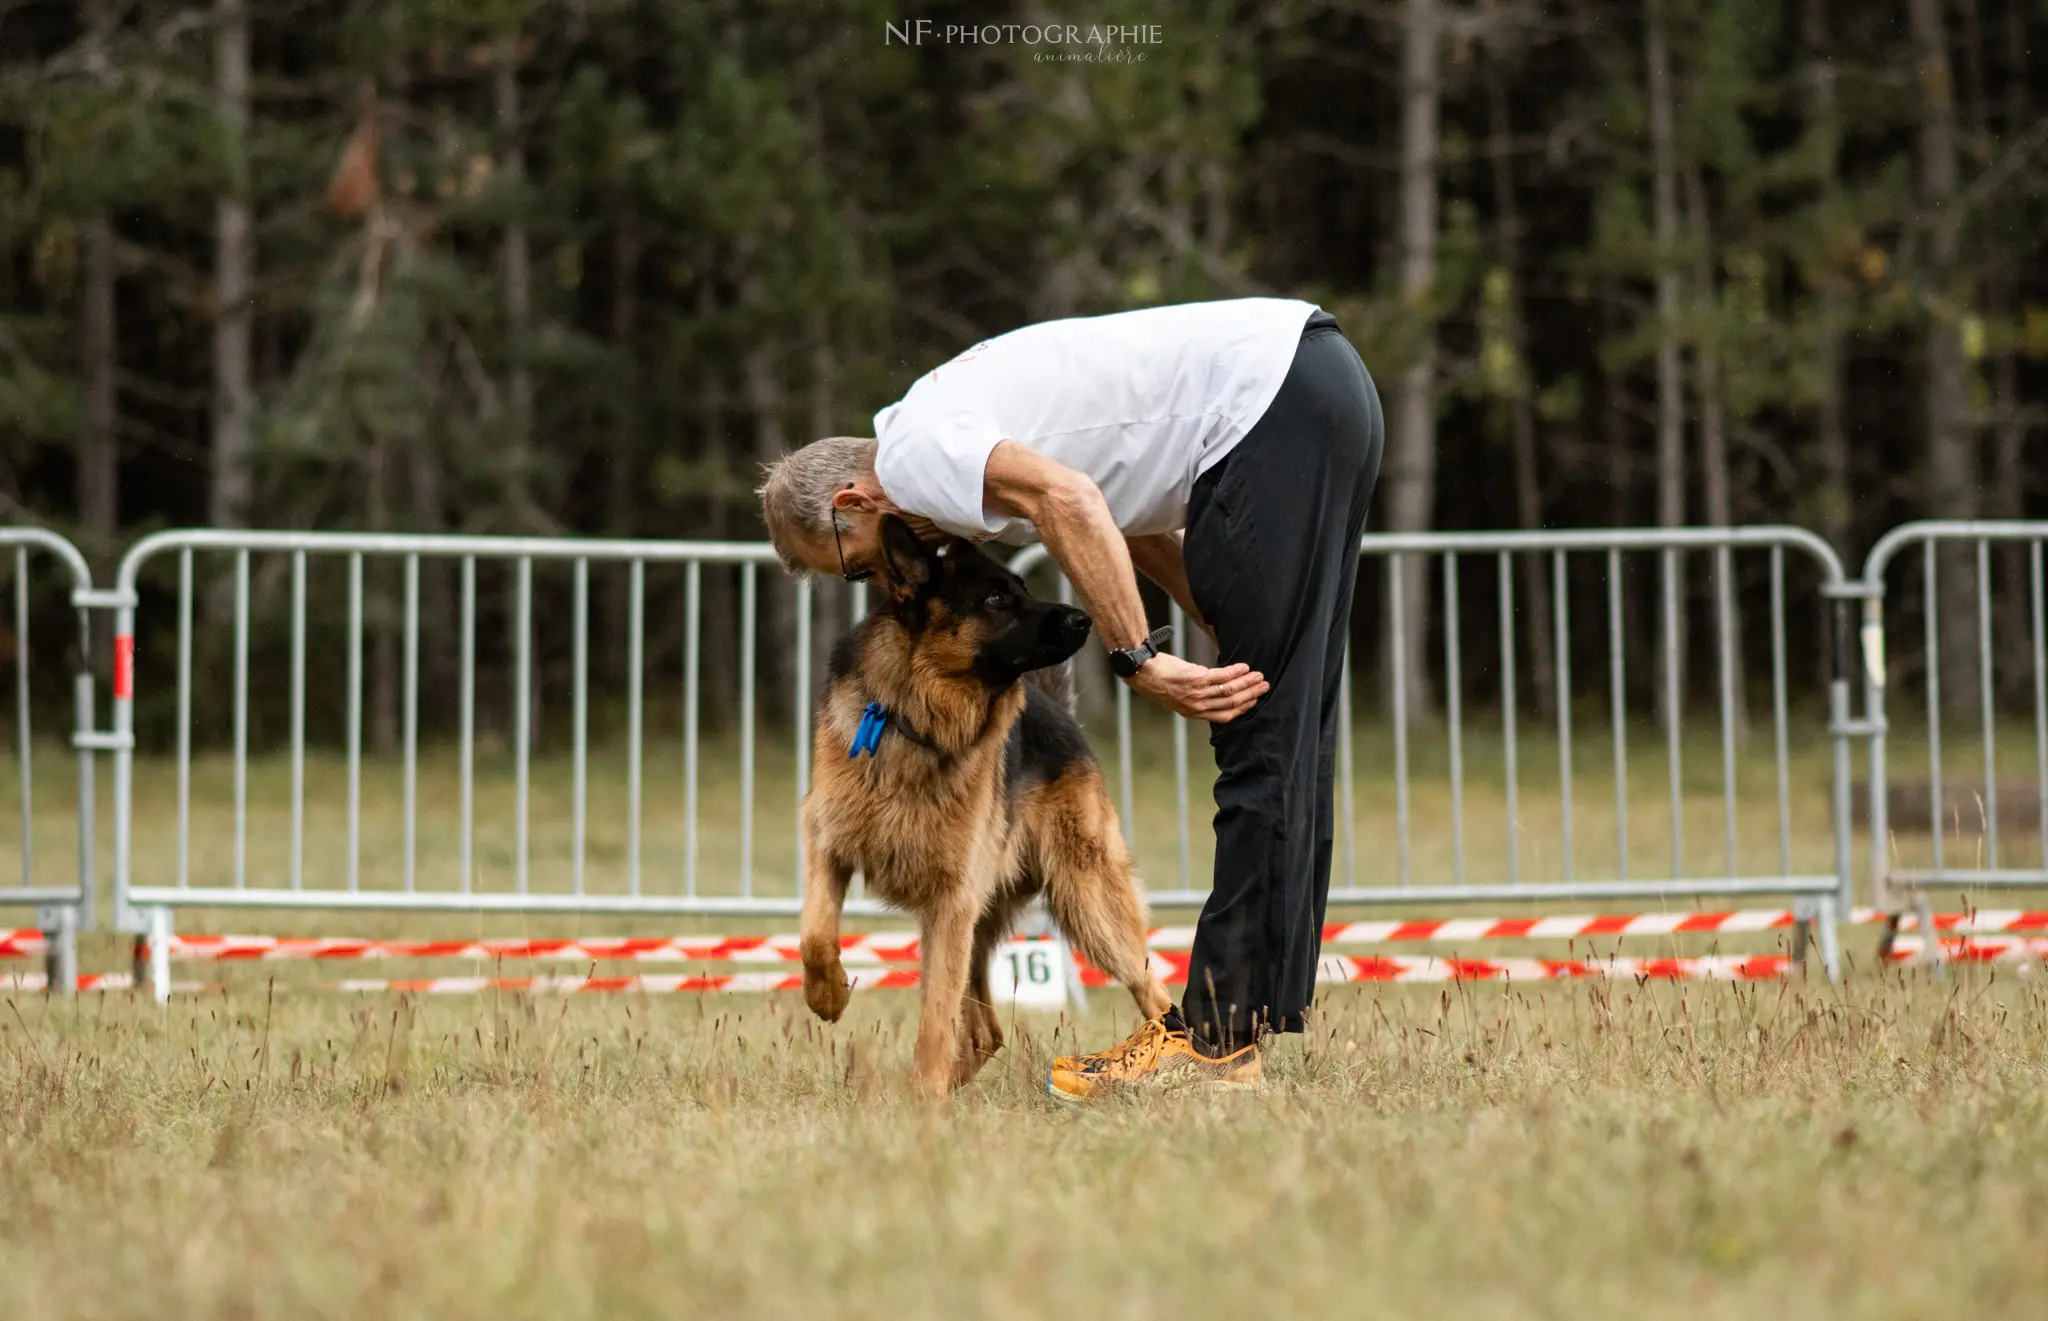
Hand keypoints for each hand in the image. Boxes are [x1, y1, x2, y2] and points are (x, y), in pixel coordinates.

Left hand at [1126, 652, 1267, 722]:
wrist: (1143, 672)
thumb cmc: (1159, 681)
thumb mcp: (1178, 695)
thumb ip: (1197, 697)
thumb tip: (1215, 689)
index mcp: (1194, 713)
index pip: (1225, 716)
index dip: (1242, 709)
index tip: (1254, 701)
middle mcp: (1197, 706)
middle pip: (1232, 703)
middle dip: (1250, 695)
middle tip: (1264, 686)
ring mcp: (1197, 694)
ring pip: (1230, 690)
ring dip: (1247, 683)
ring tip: (1258, 676)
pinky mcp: (1196, 679)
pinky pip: (1222, 676)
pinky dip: (1236, 672)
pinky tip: (1244, 667)